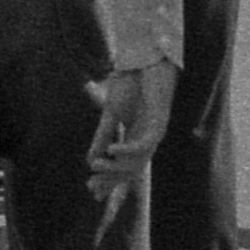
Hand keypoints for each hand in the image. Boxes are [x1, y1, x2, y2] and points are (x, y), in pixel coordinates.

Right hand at [86, 58, 177, 195]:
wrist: (144, 59)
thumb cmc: (130, 83)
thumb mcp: (110, 113)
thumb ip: (103, 135)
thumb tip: (90, 160)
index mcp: (136, 137)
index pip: (122, 166)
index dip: (108, 180)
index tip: (91, 190)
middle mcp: (147, 139)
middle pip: (130, 169)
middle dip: (111, 179)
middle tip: (91, 187)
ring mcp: (155, 132)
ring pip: (137, 161)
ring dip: (115, 166)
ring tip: (95, 167)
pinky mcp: (160, 122)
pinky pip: (145, 143)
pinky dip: (128, 150)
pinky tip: (112, 150)